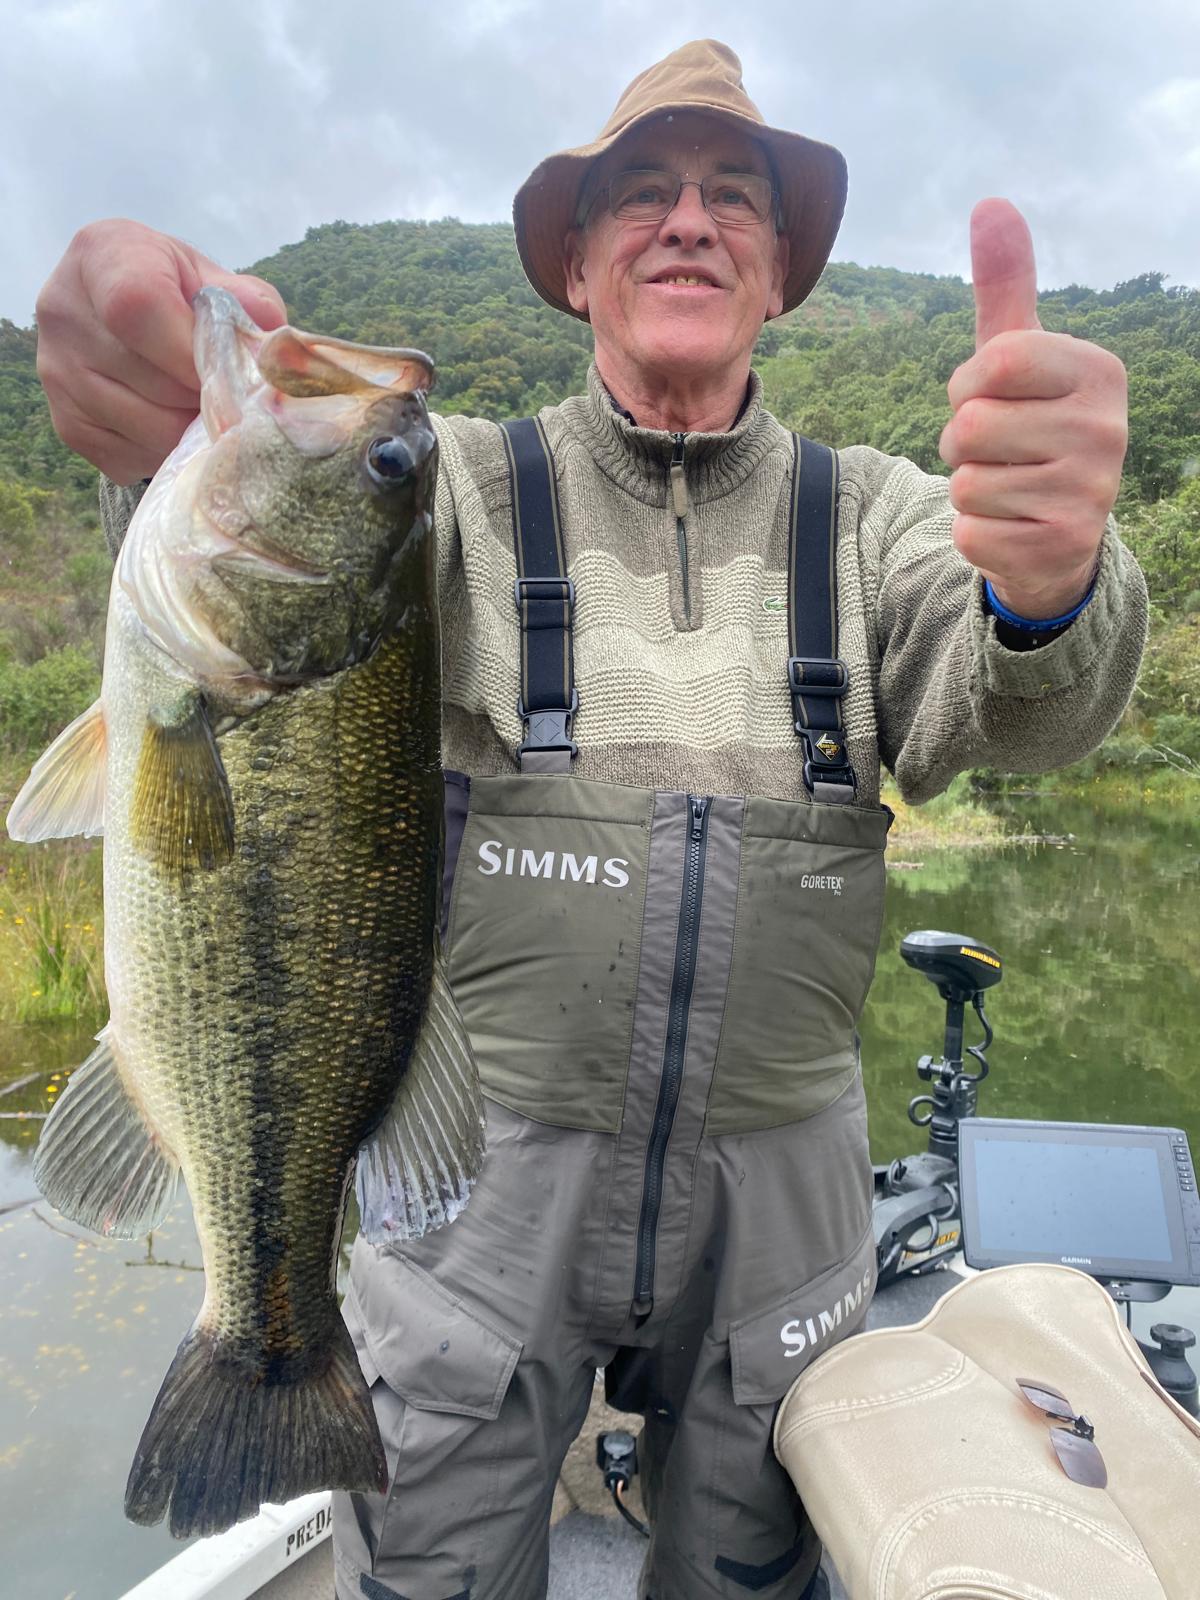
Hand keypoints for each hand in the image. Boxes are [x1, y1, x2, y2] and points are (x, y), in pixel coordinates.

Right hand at [36, 219, 286, 484]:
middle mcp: (63, 310)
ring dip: (190, 431)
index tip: (224, 371)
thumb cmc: (180, 294)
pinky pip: (131, 456)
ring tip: (204, 409)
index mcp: (101, 254)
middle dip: (203, 399)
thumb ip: (248, 302)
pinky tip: (174, 424)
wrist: (126, 317)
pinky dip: (166, 452)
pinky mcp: (67, 425)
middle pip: (149, 379)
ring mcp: (56, 372)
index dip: (189, 351)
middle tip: (229, 397)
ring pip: (146, 427)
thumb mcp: (214, 280)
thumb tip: (268, 346)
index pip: (137, 306)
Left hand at [939, 199, 1126, 619]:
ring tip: (1006, 486)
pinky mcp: (1061, 548)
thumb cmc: (1029, 427)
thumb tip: (991, 203)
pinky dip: (974, 532)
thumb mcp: (1019, 359)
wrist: (1057, 531)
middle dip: (962, 441)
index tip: (991, 397)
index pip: (994, 363)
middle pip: (972, 426)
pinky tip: (1009, 526)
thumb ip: (1005, 288)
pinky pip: (971, 532)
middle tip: (997, 450)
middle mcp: (1108, 430)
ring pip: (967, 482)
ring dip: (968, 488)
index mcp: (1099, 372)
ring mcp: (1091, 493)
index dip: (969, 385)